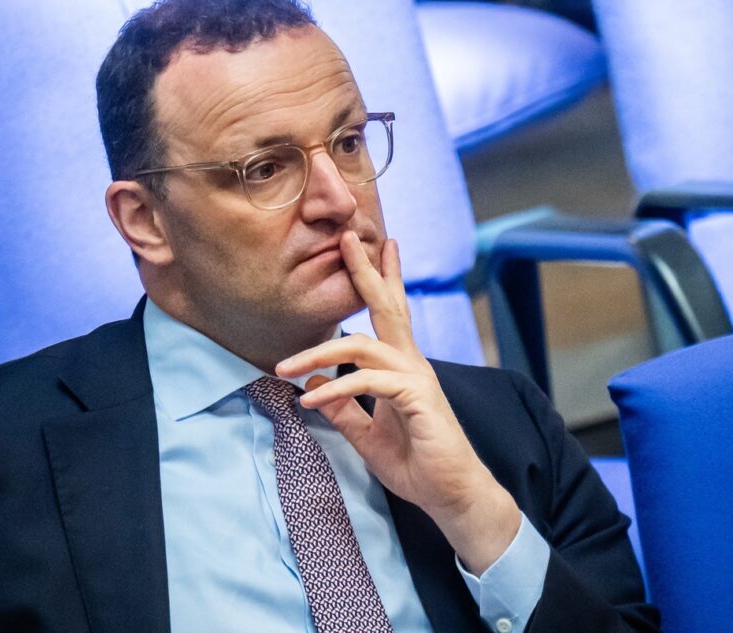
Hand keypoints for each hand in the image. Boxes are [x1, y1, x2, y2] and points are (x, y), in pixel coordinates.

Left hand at [275, 231, 520, 573]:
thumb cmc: (416, 463)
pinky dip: (335, 389)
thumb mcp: (367, 435)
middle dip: (365, 270)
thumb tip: (313, 380)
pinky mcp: (416, 397)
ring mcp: (417, 377)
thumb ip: (343, 408)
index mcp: (403, 367)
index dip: (383, 278)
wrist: (451, 495)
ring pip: (362, 345)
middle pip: (387, 306)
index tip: (376, 245)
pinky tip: (309, 399)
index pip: (392, 313)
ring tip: (282, 367)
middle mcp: (412, 363)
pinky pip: (367, 383)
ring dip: (318, 351)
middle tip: (346, 237)